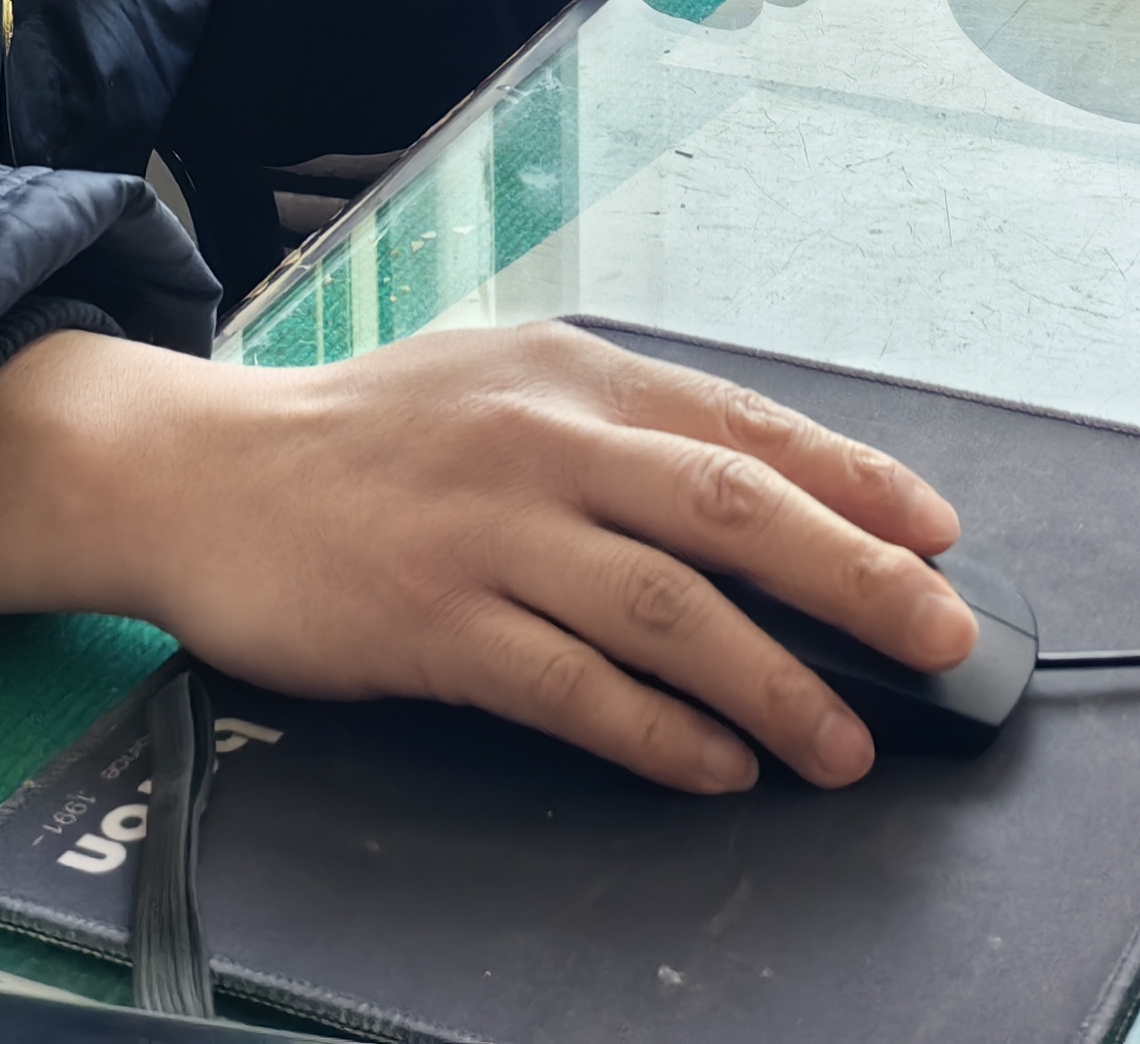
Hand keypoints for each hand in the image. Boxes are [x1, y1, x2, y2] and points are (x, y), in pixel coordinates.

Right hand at [0, 320, 974, 791]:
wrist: (199, 472)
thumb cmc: (368, 439)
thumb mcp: (501, 384)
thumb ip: (616, 428)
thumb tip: (760, 495)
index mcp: (573, 374)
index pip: (746, 425)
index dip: (855, 482)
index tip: (938, 533)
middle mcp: (542, 440)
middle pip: (734, 510)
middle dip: (858, 578)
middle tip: (940, 636)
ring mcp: (487, 533)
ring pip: (668, 612)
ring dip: (776, 683)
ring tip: (846, 742)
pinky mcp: (430, 622)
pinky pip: (571, 687)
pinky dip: (658, 733)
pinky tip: (715, 765)